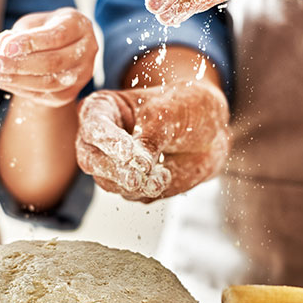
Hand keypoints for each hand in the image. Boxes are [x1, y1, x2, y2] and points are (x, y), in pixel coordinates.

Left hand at [0, 7, 97, 107]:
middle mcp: (87, 51)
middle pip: (53, 62)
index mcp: (79, 26)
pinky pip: (44, 95)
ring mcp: (82, 75)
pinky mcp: (70, 93)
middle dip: (18, 64)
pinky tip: (1, 81)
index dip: (30, 42)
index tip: (5, 46)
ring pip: (49, 83)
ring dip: (16, 80)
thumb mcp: (34, 22)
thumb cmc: (46, 29)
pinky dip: (20, 89)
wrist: (64, 48)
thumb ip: (20, 32)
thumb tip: (3, 44)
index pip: (56, 36)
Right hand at [76, 80, 229, 201]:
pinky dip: (148, 189)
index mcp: (102, 109)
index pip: (94, 126)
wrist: (212, 131)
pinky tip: (166, 175)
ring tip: (162, 175)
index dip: (108, 141)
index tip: (128, 152)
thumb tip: (139, 165)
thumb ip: (151, 136)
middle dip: (114, 170)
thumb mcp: (170, 112)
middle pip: (90, 160)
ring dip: (135, 184)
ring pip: (108, 182)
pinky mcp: (129, 185)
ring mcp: (113, 164)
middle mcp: (100, 139)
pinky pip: (131, 195)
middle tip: (135, 178)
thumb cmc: (186, 107)